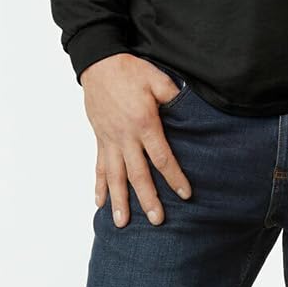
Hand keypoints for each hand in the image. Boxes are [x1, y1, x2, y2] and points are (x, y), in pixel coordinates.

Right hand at [81, 54, 193, 227]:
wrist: (98, 63)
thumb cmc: (129, 70)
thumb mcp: (157, 79)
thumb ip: (173, 97)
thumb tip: (188, 111)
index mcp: (144, 124)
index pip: (162, 158)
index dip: (174, 178)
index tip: (185, 194)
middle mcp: (125, 137)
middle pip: (138, 174)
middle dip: (148, 199)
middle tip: (156, 220)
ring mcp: (110, 140)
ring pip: (115, 176)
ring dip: (119, 201)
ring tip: (122, 223)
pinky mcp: (100, 138)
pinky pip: (99, 166)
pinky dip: (99, 185)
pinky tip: (100, 202)